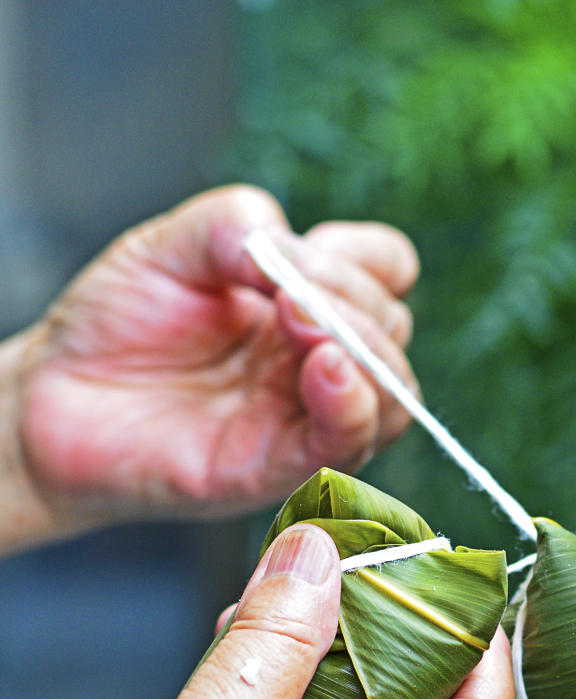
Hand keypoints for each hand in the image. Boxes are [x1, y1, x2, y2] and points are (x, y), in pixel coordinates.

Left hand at [10, 185, 419, 542]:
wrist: (54, 399)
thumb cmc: (113, 326)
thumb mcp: (169, 245)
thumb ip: (234, 225)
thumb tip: (297, 255)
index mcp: (304, 302)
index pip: (386, 274)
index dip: (364, 261)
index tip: (307, 252)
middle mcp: (315, 362)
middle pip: (393, 330)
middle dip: (356, 302)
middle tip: (289, 292)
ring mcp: (303, 417)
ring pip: (392, 394)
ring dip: (366, 351)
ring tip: (306, 325)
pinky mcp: (278, 468)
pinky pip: (346, 444)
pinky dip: (353, 405)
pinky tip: (329, 370)